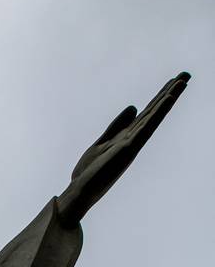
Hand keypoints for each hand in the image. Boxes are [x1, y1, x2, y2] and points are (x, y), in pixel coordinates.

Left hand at [57, 71, 189, 227]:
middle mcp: (134, 139)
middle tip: (187, 74)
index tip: (175, 79)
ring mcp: (132, 143)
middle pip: (154, 111)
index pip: (147, 112)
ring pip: (153, 116)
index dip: (160, 96)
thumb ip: (117, 125)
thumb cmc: (90, 172)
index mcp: (127, 136)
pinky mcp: (128, 149)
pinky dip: (158, 112)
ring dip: (168, 98)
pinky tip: (168, 99)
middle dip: (170, 92)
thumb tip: (133, 107)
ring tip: (183, 81)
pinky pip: (146, 127)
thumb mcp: (103, 141)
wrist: (79, 193)